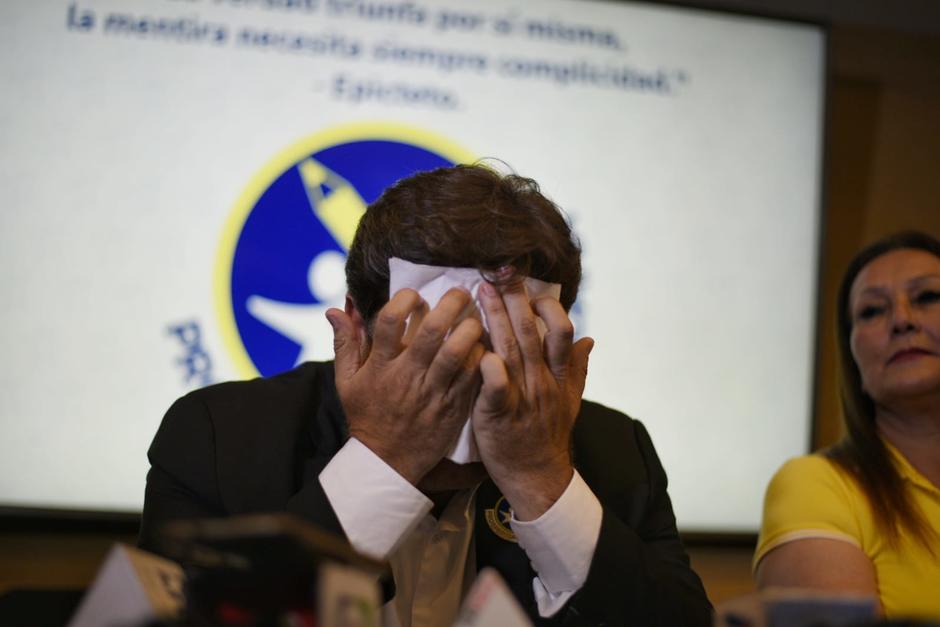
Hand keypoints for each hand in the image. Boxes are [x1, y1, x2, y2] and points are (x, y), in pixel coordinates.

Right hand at [326, 288, 484, 484]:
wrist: (387, 462)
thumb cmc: (366, 415)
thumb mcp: (346, 382)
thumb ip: (344, 343)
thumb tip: (336, 308)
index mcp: (380, 366)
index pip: (389, 321)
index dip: (403, 300)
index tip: (414, 294)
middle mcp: (407, 376)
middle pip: (432, 332)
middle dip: (450, 305)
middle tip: (461, 293)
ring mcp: (432, 393)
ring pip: (457, 353)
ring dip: (470, 329)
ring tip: (476, 317)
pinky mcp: (453, 408)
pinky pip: (471, 377)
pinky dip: (480, 357)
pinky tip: (482, 345)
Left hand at [471, 279, 593, 519]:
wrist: (537, 475)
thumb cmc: (547, 434)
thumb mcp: (570, 401)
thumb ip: (577, 368)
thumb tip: (590, 339)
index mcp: (558, 375)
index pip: (561, 331)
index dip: (548, 305)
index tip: (531, 285)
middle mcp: (542, 381)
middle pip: (531, 332)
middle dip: (515, 298)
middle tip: (499, 271)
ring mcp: (522, 397)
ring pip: (511, 351)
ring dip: (496, 319)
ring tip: (481, 293)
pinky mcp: (498, 415)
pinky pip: (495, 389)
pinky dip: (490, 370)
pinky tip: (482, 352)